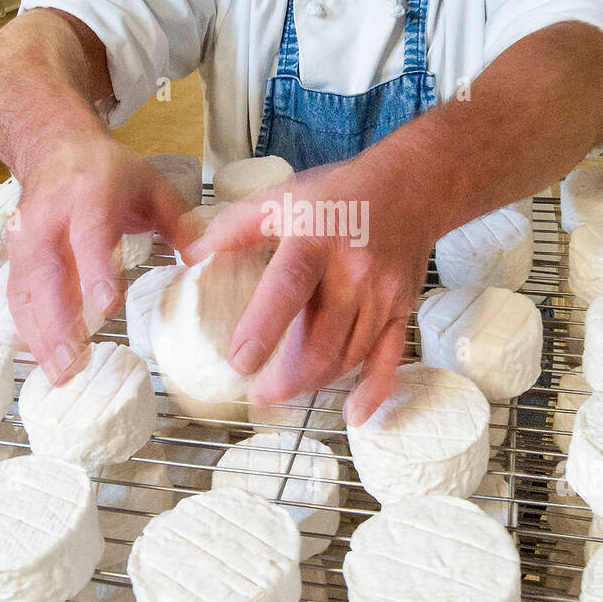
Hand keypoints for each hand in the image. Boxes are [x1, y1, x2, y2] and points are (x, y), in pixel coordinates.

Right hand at [6, 133, 192, 383]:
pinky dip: (27, 329)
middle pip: (47, 271)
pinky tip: (43, 358)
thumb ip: (179, 223)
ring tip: (59, 374)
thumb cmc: (107, 170)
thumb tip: (202, 259)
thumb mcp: (152, 185)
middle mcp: (52, 216)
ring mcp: (27, 236)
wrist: (54, 145)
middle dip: (57, 321)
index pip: (89, 234)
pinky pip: (16, 295)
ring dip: (39, 335)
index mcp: (90, 194)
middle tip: (73, 362)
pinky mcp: (15, 254)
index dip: (95, 271)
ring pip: (25, 290)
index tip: (106, 307)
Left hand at [181, 157, 434, 423]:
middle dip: (286, 379)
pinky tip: (351, 413)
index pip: (287, 290)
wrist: (410, 188)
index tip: (239, 363)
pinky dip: (371, 390)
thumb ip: (235, 228)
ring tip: (285, 392)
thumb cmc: (338, 195)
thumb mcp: (281, 197)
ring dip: (315, 382)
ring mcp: (381, 295)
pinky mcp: (401, 310)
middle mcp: (352, 272)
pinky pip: (389, 358)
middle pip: (320, 341)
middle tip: (258, 395)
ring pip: (348, 356)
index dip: (263, 330)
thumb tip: (192, 257)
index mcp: (314, 242)